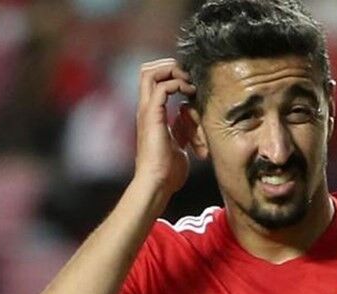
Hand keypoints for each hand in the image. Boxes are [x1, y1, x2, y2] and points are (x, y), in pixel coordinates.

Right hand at [134, 58, 197, 195]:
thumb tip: (190, 119)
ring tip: (189, 84)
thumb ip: (182, 130)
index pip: (152, 80)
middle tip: (188, 79)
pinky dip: (177, 84)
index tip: (190, 84)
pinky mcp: (152, 115)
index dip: (171, 74)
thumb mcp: (179, 144)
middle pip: (147, 70)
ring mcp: (147, 111)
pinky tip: (190, 94)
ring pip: (150, 72)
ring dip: (173, 72)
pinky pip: (162, 87)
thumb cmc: (168, 171)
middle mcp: (146, 108)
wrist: (158, 183)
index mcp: (151, 114)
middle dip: (170, 66)